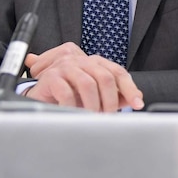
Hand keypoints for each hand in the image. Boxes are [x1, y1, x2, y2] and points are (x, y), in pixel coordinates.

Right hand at [23, 42, 143, 112]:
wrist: (40, 94)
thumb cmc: (69, 93)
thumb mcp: (94, 94)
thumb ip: (115, 94)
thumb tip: (135, 98)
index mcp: (95, 62)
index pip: (118, 72)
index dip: (130, 88)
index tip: (137, 104)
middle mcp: (82, 60)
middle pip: (105, 77)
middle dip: (110, 101)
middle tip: (107, 116)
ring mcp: (66, 66)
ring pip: (88, 85)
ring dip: (93, 106)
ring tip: (92, 117)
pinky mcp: (51, 77)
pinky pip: (67, 93)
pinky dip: (73, 107)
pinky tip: (74, 115)